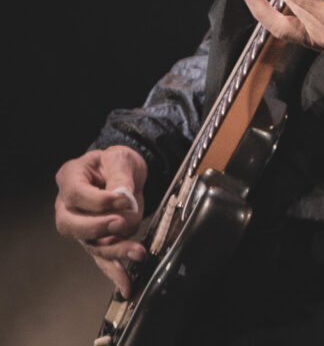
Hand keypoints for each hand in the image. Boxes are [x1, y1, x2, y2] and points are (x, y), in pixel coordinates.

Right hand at [55, 145, 147, 297]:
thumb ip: (120, 176)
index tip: (124, 198)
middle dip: (98, 228)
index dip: (98, 200)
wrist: (123, 171)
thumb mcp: (120, 158)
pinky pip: (102, 259)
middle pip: (72, 225)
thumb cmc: (116, 162)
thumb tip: (124, 197)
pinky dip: (115, 272)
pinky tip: (126, 284)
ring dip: (114, 251)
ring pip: (90, 244)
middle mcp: (68, 206)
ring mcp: (80, 226)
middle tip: (121, 224)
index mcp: (70, 178)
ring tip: (137, 252)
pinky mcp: (96, 241)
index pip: (76, 194)